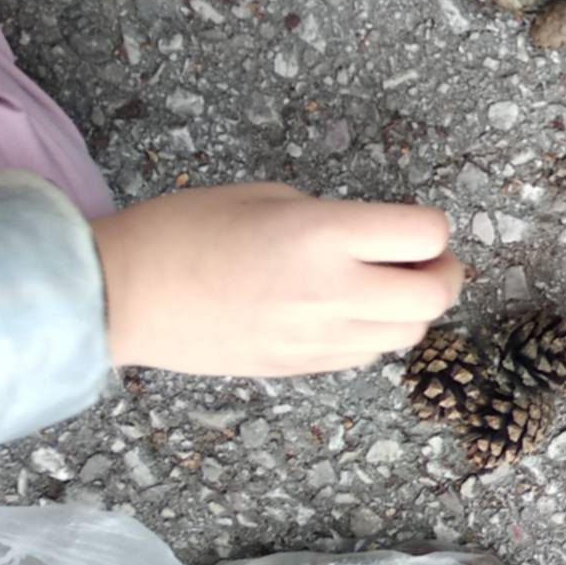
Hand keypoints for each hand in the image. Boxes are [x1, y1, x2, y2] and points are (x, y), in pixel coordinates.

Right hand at [90, 183, 463, 375]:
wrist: (121, 295)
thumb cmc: (183, 230)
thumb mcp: (267, 197)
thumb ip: (333, 219)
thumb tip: (375, 240)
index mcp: (322, 235)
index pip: (426, 235)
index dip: (432, 228)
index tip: (417, 227)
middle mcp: (331, 290)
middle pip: (435, 296)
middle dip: (444, 274)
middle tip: (426, 261)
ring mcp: (318, 336)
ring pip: (409, 334)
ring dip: (413, 309)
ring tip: (386, 287)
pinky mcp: (301, 367)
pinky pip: (369, 355)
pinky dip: (377, 334)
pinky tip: (350, 313)